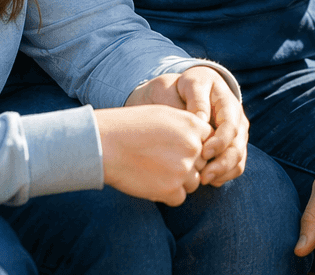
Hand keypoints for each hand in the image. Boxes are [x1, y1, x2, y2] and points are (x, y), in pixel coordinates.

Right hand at [95, 104, 211, 205]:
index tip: (175, 148)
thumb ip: (186, 127)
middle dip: (187, 165)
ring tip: (154, 171)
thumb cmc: (130, 127)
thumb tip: (201, 141)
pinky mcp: (171, 190)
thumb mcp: (164, 115)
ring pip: (193, 183)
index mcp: (193, 125)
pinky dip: (167, 194)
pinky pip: (179, 198)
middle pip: (202, 164)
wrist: (105, 144)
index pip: (209, 142)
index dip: (193, 147)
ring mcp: (183, 170)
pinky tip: (150, 182)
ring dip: (178, 181)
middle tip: (162, 161)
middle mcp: (193, 147)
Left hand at [127, 67, 248, 185]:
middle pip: (238, 144)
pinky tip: (207, 179)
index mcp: (225, 99)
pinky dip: (224, 175)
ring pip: (238, 157)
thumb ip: (194, 100)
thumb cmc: (178, 89)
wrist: (177, 93)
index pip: (231, 124)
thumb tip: (202, 120)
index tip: (204, 153)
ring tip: (204, 180)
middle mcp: (236, 116)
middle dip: (223, 163)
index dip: (220, 141)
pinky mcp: (231, 145)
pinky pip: (235, 165)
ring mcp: (235, 131)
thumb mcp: (184, 85)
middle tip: (204, 176)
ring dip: (224, 171)